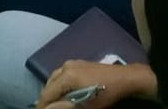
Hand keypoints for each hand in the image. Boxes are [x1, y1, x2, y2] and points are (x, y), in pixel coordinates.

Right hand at [37, 61, 154, 108]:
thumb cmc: (106, 94)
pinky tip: (65, 93)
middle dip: (47, 99)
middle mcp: (66, 66)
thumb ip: (64, 107)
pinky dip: (60, 84)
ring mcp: (72, 63)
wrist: (124, 79)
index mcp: (67, 76)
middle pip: (48, 85)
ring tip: (56, 103)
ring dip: (53, 91)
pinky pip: (62, 74)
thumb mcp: (85, 105)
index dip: (43, 106)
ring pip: (54, 78)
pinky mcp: (78, 63)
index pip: (47, 93)